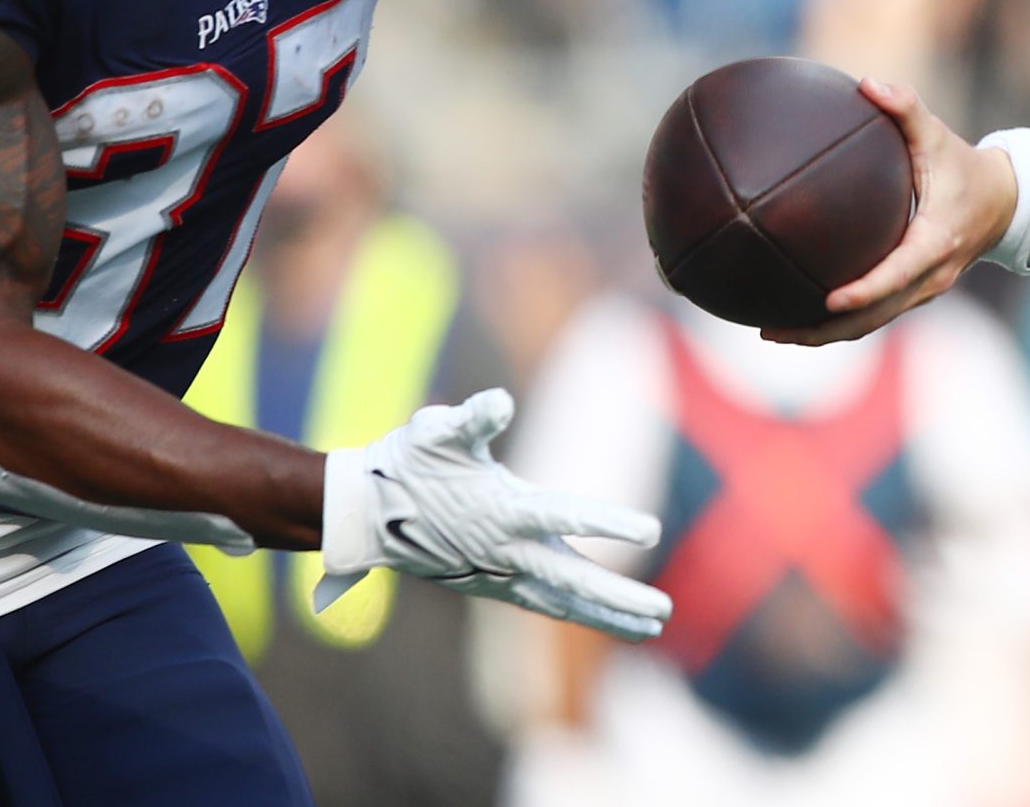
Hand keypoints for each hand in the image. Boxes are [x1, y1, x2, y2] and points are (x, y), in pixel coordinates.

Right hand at [319, 389, 671, 641]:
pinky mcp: (492, 583)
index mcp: (501, 509)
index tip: (651, 531)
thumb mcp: (435, 430)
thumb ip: (470, 417)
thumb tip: (500, 401)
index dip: (608, 521)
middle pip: (572, 578)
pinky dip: (577, 613)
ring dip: (607, 614)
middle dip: (618, 597)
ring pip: (562, 599)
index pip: (564, 515)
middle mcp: (505, 550)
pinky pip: (544, 602)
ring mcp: (499, 572)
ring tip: (652, 627)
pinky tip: (606, 620)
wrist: (365, 513)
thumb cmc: (406, 462)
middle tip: (664, 613)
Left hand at [763, 79, 1016, 346]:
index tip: (828, 300)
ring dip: (824, 335)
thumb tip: (866, 82)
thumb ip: (906, 107)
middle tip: (772, 330)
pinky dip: (839, 323)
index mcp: (936, 241)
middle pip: (875, 315)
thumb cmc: (961, 165)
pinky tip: (798, 314)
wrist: (1001, 202)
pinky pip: (875, 314)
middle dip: (823, 329)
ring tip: (772, 332)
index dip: (865, 290)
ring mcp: (923, 290)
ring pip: (872, 323)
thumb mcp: (938, 134)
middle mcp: (930, 275)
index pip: (898, 274)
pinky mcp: (914, 292)